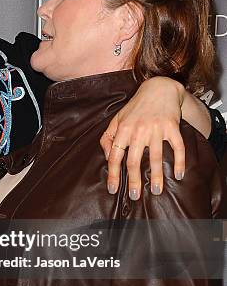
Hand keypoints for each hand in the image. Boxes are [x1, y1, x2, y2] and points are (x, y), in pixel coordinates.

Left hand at [101, 77, 185, 199]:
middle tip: (135, 196)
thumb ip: (107, 138)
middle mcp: (138, 131)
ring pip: (156, 158)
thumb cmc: (135, 108)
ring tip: (156, 191)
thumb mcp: (116, 120)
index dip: (113, 174)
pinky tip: (178, 175)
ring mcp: (156, 129)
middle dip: (134, 181)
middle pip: (134, 161)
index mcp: (122, 130)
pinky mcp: (172, 127)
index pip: (115, 156)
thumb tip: (108, 157)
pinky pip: (177, 148)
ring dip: (157, 177)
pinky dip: (179, 162)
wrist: (159, 89)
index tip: (113, 189)